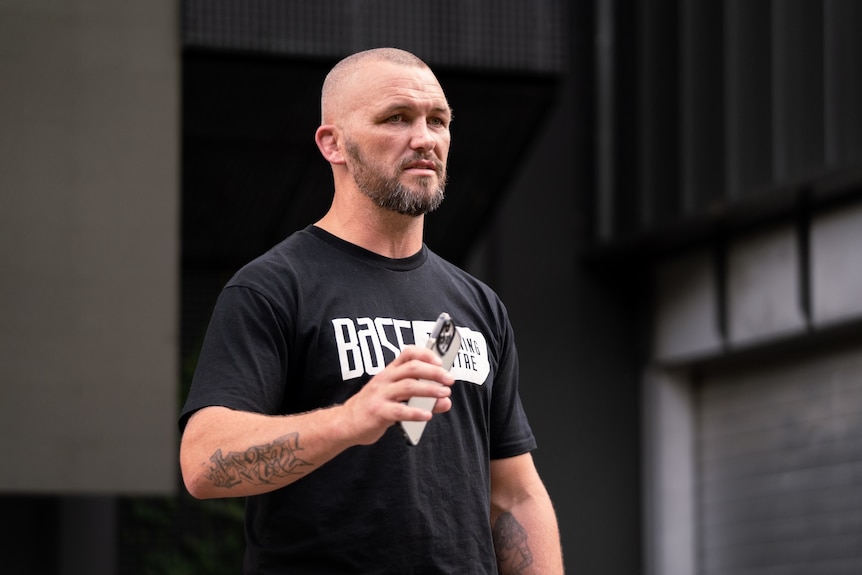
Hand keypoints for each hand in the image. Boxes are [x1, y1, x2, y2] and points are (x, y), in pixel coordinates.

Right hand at [340, 345, 454, 445]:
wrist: (345, 423)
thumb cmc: (374, 407)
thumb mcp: (397, 399)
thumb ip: (422, 399)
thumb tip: (446, 401)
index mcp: (389, 372)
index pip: (408, 353)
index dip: (426, 354)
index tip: (441, 362)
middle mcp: (385, 379)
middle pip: (412, 368)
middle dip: (434, 372)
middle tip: (449, 380)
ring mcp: (380, 395)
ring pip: (408, 387)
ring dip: (429, 390)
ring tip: (444, 394)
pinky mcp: (377, 412)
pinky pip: (399, 410)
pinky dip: (415, 412)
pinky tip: (427, 415)